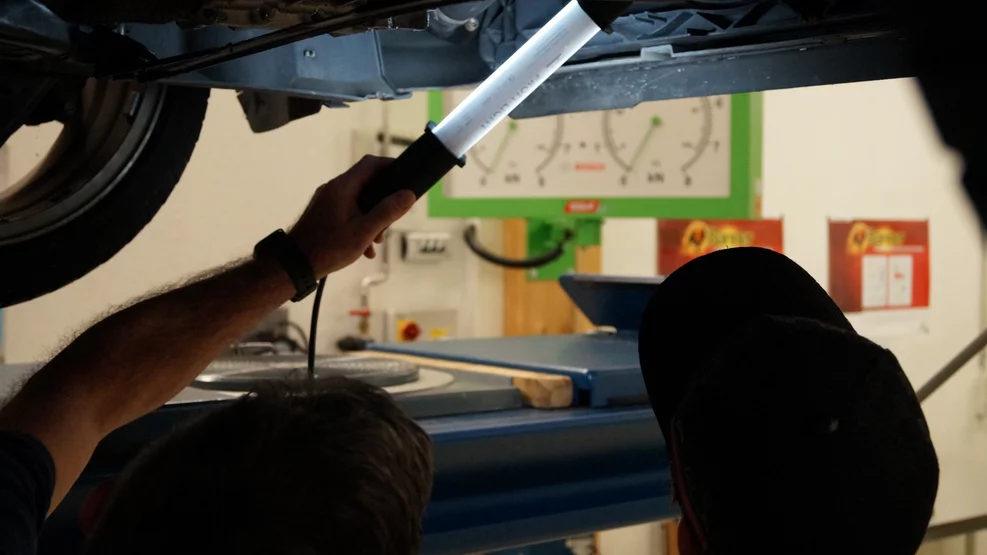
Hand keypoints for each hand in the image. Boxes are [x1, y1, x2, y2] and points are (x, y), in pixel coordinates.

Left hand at [289, 156, 415, 277]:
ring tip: (377, 239)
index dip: (390, 166)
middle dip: (383, 201)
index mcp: (343, 187)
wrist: (294, 264)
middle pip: (367, 183)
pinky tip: (365, 247)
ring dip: (373, 217)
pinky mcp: (324, 214)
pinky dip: (360, 224)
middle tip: (392, 219)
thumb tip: (408, 195)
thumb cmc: (328, 248)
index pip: (370, 164)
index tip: (406, 177)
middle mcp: (334, 189)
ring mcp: (327, 201)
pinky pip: (348, 212)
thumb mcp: (363, 232)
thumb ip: (387, 212)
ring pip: (358, 201)